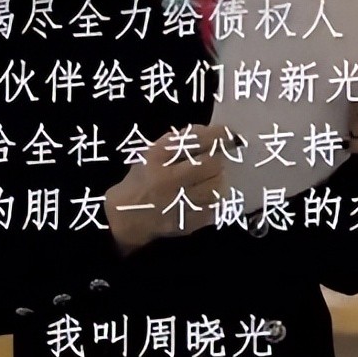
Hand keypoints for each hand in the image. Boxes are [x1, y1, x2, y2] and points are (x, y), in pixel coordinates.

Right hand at [104, 123, 238, 250]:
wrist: (126, 216)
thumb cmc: (143, 177)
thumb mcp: (153, 152)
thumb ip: (180, 141)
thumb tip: (211, 133)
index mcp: (158, 156)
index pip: (197, 140)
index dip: (219, 136)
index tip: (231, 135)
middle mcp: (168, 179)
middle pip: (211, 165)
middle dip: (218, 161)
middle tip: (217, 161)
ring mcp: (178, 203)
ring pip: (216, 188)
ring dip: (219, 181)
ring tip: (212, 179)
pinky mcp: (187, 223)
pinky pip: (214, 209)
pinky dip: (216, 201)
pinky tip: (208, 197)